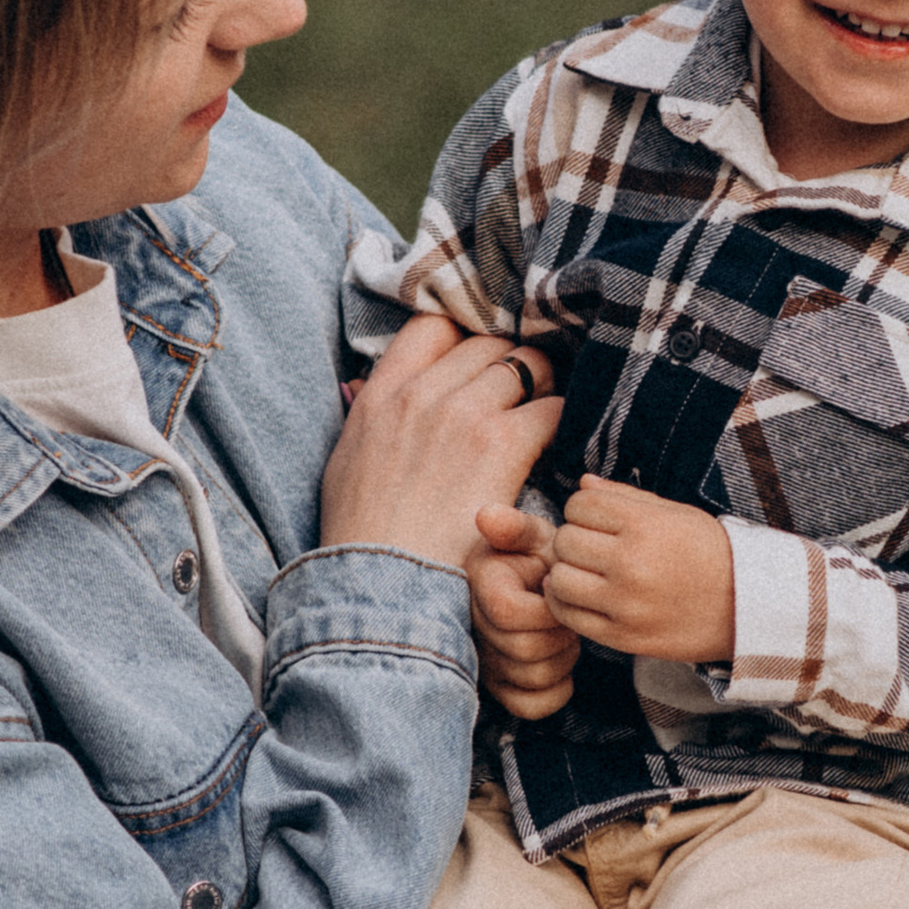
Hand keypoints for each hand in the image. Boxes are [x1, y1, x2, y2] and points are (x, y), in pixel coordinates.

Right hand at [318, 314, 563, 572]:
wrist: (382, 583)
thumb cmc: (362, 538)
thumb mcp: (346, 465)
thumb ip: (367, 421)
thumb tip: (369, 394)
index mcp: (382, 394)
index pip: (432, 325)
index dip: (462, 335)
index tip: (476, 358)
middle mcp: (423, 392)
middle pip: (487, 342)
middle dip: (509, 361)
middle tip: (523, 388)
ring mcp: (464, 413)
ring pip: (526, 365)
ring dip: (542, 385)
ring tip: (544, 411)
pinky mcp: (502, 443)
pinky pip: (552, 408)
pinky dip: (561, 421)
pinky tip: (557, 445)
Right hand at [470, 506, 580, 719]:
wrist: (535, 584)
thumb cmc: (537, 557)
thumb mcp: (532, 536)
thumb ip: (515, 527)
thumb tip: (487, 515)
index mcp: (480, 588)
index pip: (510, 613)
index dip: (546, 610)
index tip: (558, 592)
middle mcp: (474, 628)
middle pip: (525, 651)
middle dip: (560, 634)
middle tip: (571, 616)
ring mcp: (485, 661)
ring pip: (531, 678)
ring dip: (562, 659)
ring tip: (565, 636)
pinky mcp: (499, 686)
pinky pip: (530, 706)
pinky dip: (555, 691)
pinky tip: (561, 664)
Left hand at [542, 474, 735, 666]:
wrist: (747, 607)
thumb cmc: (711, 553)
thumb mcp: (676, 514)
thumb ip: (625, 497)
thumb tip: (582, 483)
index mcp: (645, 525)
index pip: (579, 504)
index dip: (584, 509)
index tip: (599, 519)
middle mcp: (632, 563)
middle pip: (564, 540)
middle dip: (574, 539)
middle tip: (592, 547)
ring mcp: (626, 604)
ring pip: (559, 579)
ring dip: (566, 572)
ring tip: (586, 572)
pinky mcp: (623, 636)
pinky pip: (569, 616)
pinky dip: (565, 603)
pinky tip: (581, 595)